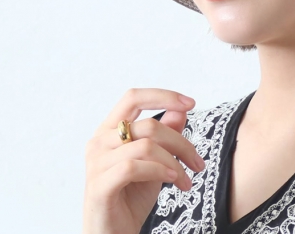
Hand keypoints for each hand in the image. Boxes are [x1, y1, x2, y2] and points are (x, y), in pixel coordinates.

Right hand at [82, 88, 204, 233]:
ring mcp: (96, 163)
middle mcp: (98, 141)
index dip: (163, 96)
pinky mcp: (98, 186)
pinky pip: (133, 167)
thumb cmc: (131, 198)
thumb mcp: (156, 161)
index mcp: (109, 130)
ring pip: (145, 146)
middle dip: (181, 143)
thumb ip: (165, 134)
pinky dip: (160, 171)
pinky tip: (174, 181)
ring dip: (175, 162)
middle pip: (149, 125)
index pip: (134, 97)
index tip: (192, 103)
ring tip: (186, 180)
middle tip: (198, 163)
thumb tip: (181, 108)